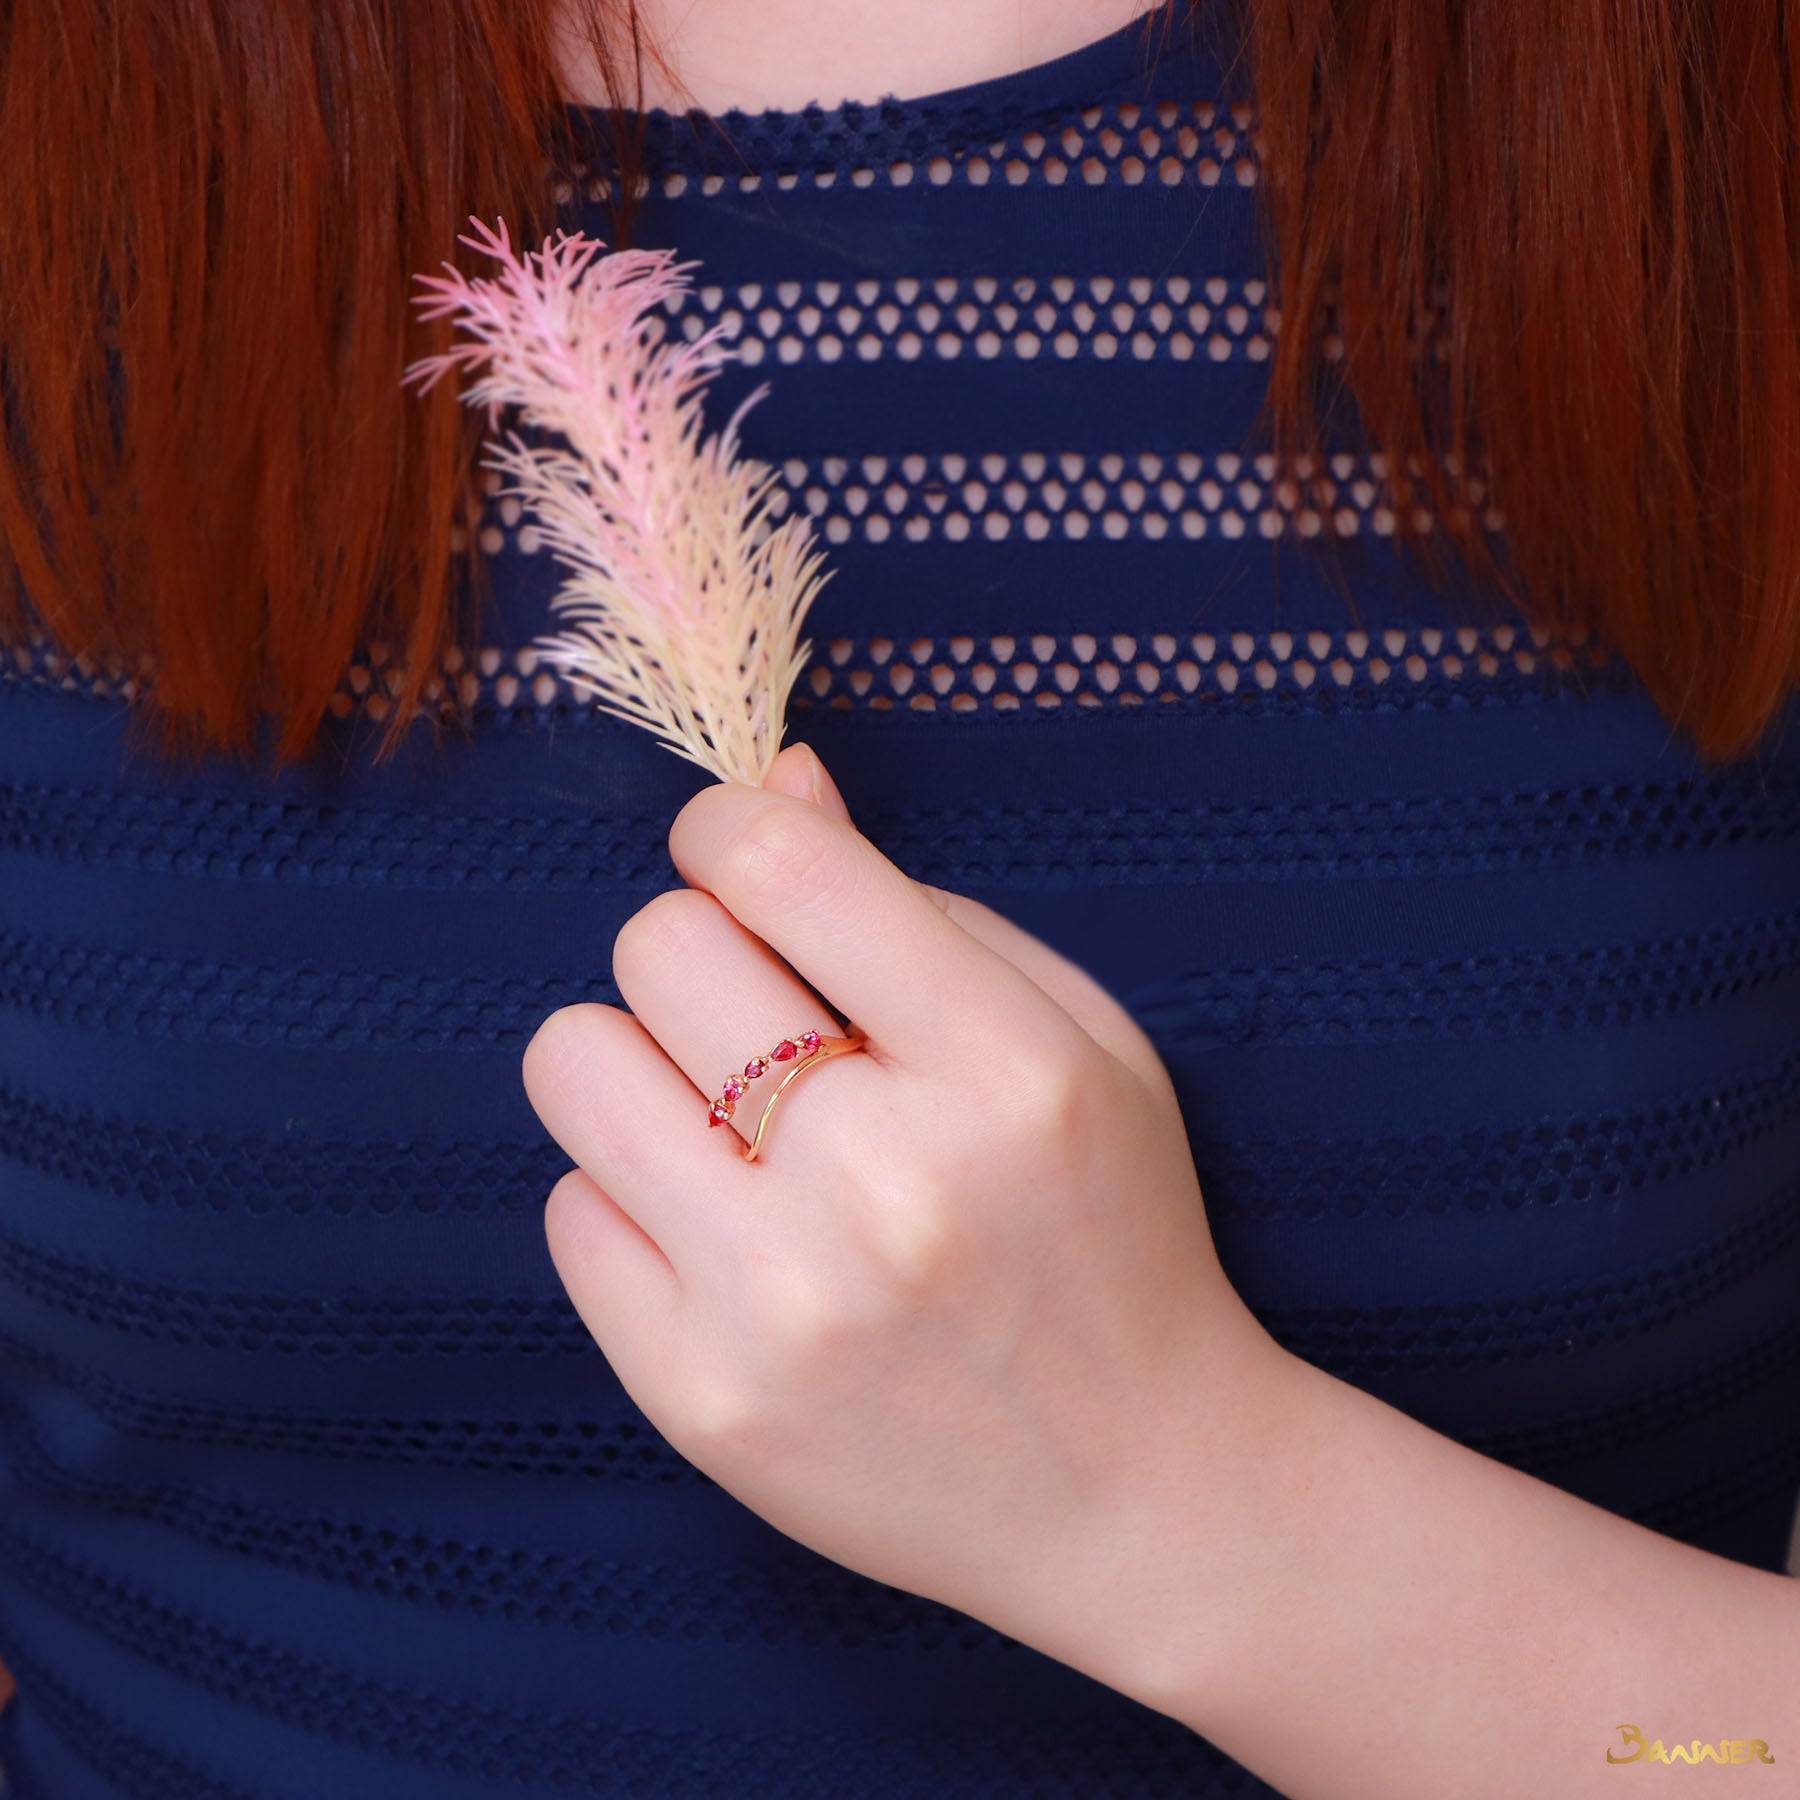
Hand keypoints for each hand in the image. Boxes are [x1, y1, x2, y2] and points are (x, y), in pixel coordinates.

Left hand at [522, 742, 1283, 1653]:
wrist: (1134, 1491)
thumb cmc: (1111, 1235)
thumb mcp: (1079, 1040)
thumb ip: (919, 904)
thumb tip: (774, 780)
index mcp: (1007, 1073)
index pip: (785, 867)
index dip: (730, 827)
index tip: (736, 856)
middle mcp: (888, 1185)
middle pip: (660, 948)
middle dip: (700, 950)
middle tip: (758, 1013)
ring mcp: (782, 1304)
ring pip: (575, 1062)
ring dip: (640, 1060)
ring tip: (722, 1114)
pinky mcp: (702, 1400)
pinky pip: (569, 1209)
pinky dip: (633, 1197)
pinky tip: (723, 1232)